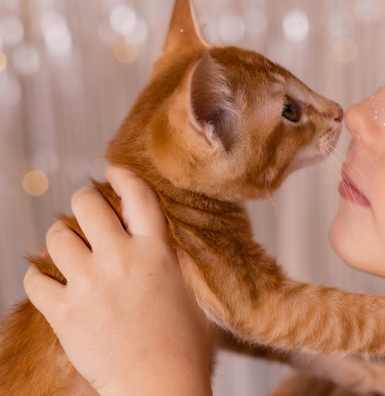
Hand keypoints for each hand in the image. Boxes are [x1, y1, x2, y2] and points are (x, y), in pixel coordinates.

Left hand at [24, 166, 213, 395]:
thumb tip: (150, 241)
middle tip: (89, 213)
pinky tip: (52, 282)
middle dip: (85, 202)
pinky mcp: (65, 313)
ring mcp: (90, 284)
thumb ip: (166, 260)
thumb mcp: (188, 291)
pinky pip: (35, 279)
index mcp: (158, 251)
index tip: (113, 172)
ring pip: (56, 236)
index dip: (123, 176)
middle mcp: (122, 259)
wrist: (160, 387)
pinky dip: (40, 277)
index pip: (138, 195)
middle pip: (86, 202)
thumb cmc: (184, 345)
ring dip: (63, 238)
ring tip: (71, 251)